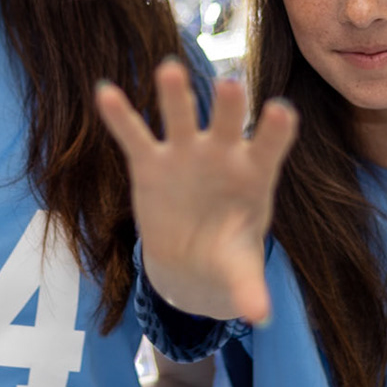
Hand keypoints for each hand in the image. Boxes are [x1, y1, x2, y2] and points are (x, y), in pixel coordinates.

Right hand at [95, 59, 296, 324]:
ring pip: (180, 117)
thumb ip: (249, 288)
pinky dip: (120, 115)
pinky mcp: (150, 163)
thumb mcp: (239, 274)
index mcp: (255, 174)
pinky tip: (106, 91)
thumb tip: (259, 317)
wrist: (191, 262)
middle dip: (228, 105)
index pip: (271, 145)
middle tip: (228, 84)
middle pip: (227, 122)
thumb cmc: (227, 257)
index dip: (275, 129)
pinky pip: (134, 136)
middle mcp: (221, 155)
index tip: (281, 110)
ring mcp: (184, 154)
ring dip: (175, 95)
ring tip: (169, 69)